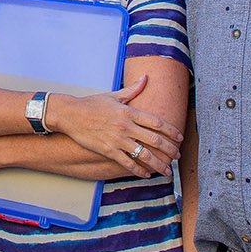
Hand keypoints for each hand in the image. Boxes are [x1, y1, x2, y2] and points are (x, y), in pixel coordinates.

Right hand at [44, 75, 181, 177]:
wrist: (71, 115)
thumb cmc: (92, 104)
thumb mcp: (113, 95)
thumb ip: (132, 89)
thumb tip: (146, 77)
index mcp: (129, 111)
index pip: (157, 122)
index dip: (171, 131)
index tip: (180, 138)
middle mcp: (126, 126)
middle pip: (155, 140)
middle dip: (170, 150)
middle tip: (177, 155)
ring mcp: (118, 139)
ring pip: (144, 155)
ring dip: (159, 164)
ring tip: (167, 170)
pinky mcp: (108, 151)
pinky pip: (128, 163)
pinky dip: (139, 170)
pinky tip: (146, 174)